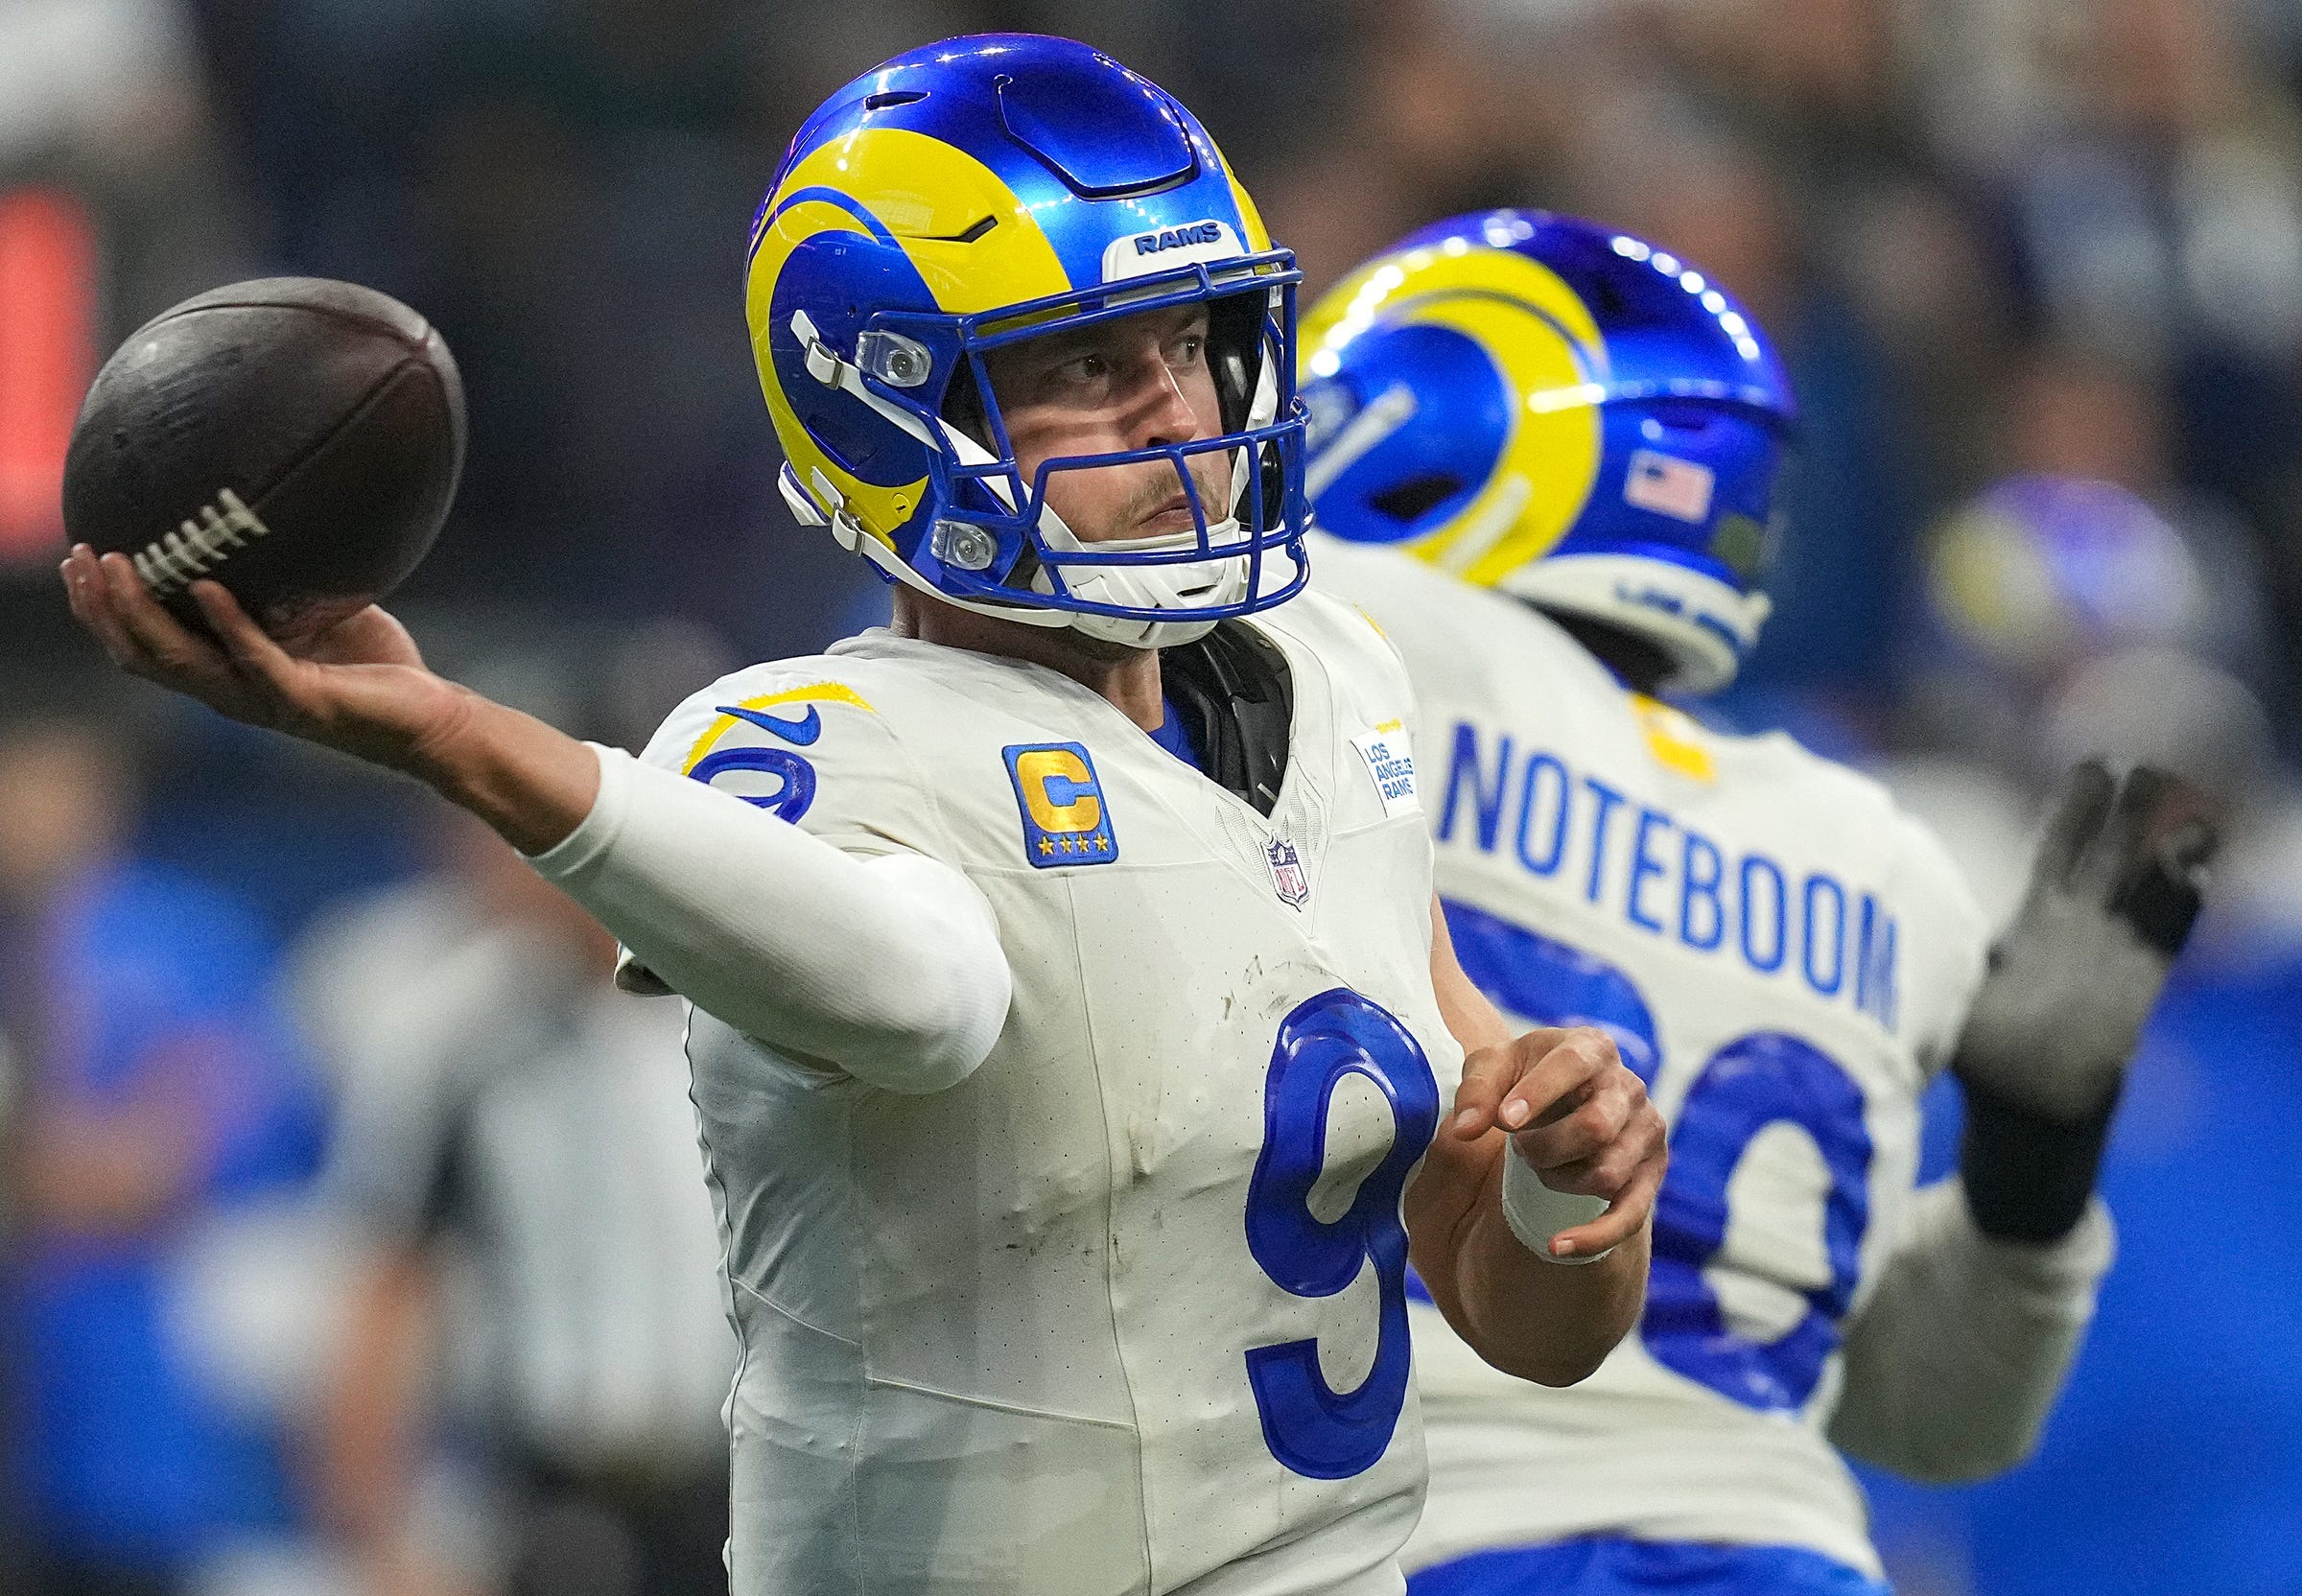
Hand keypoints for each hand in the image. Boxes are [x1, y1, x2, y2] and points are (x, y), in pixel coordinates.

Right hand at [61, 545, 471, 773]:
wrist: (434, 719)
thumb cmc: (380, 671)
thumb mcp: (322, 614)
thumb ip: (289, 580)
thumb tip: (276, 520)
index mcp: (230, 675)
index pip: (146, 648)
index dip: (105, 612)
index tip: (82, 561)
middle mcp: (235, 693)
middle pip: (143, 656)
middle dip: (104, 609)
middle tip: (82, 559)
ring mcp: (264, 699)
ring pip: (181, 662)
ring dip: (144, 613)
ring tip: (121, 566)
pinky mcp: (304, 700)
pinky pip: (254, 659)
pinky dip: (228, 622)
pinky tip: (207, 587)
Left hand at [1450, 1025, 1665, 1258]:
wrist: (1561, 1103)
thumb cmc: (1524, 1079)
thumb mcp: (1493, 1069)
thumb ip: (1476, 1091)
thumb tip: (1465, 1130)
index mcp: (1592, 1048)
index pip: (1573, 1066)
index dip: (1538, 1093)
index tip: (1505, 1122)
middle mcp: (1628, 1087)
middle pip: (1596, 1128)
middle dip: (1545, 1147)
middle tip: (1520, 1147)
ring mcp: (1646, 1131)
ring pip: (1606, 1173)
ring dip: (1559, 1180)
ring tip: (1541, 1166)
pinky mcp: (1649, 1174)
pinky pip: (1631, 1216)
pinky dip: (1593, 1237)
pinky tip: (1555, 1246)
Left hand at [1954, 760, 2215, 1122]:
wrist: (2026, 1103)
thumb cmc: (1981, 1049)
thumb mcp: (1952, 992)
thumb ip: (1943, 955)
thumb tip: (1911, 912)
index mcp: (2034, 919)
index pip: (2058, 849)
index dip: (2077, 810)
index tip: (2095, 765)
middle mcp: (2080, 928)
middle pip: (2110, 858)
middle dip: (2131, 815)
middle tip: (2152, 767)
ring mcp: (2115, 954)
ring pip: (2147, 893)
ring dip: (2171, 858)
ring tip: (2196, 821)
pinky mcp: (2140, 989)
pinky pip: (2165, 941)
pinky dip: (2178, 911)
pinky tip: (2194, 877)